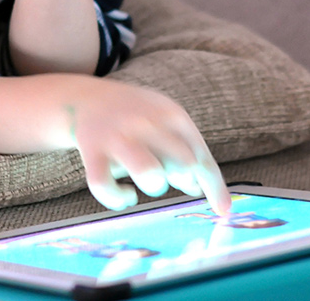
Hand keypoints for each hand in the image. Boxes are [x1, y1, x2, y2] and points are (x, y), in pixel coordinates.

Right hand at [67, 78, 230, 214]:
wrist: (86, 99)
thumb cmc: (136, 117)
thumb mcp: (165, 121)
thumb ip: (185, 150)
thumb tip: (200, 189)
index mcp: (171, 115)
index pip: (201, 156)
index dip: (215, 187)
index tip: (222, 210)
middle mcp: (147, 124)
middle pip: (183, 163)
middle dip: (184, 179)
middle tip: (170, 177)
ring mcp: (119, 137)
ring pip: (149, 173)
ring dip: (155, 186)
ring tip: (150, 183)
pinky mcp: (92, 151)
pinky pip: (104, 185)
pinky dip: (118, 199)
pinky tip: (126, 195)